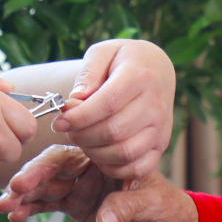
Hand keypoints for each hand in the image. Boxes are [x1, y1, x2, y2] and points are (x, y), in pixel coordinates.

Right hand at [0, 147, 199, 221]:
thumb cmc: (165, 205)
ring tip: (4, 208)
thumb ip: (125, 208)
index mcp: (104, 156)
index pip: (70, 155)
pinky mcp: (77, 204)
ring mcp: (80, 185)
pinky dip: (32, 209)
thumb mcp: (149, 204)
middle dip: (29, 181)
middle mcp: (88, 167)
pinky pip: (50, 205)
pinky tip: (15, 215)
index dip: (46, 165)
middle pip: (51, 169)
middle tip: (12, 193)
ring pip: (46, 188)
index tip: (27, 178)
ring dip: (23, 197)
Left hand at [54, 39, 174, 179]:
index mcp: (140, 76)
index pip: (107, 103)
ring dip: (94, 152)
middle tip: (68, 130)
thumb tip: (76, 98)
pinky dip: (114, 168)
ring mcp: (161, 127)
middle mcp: (155, 104)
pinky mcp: (161, 144)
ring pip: (124, 152)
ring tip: (83, 139)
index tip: (59, 122)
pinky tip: (100, 154)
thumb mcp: (104, 52)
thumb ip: (88, 72)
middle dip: (82, 136)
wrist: (158, 69)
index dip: (79, 117)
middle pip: (113, 132)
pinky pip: (137, 168)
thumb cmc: (124, 60)